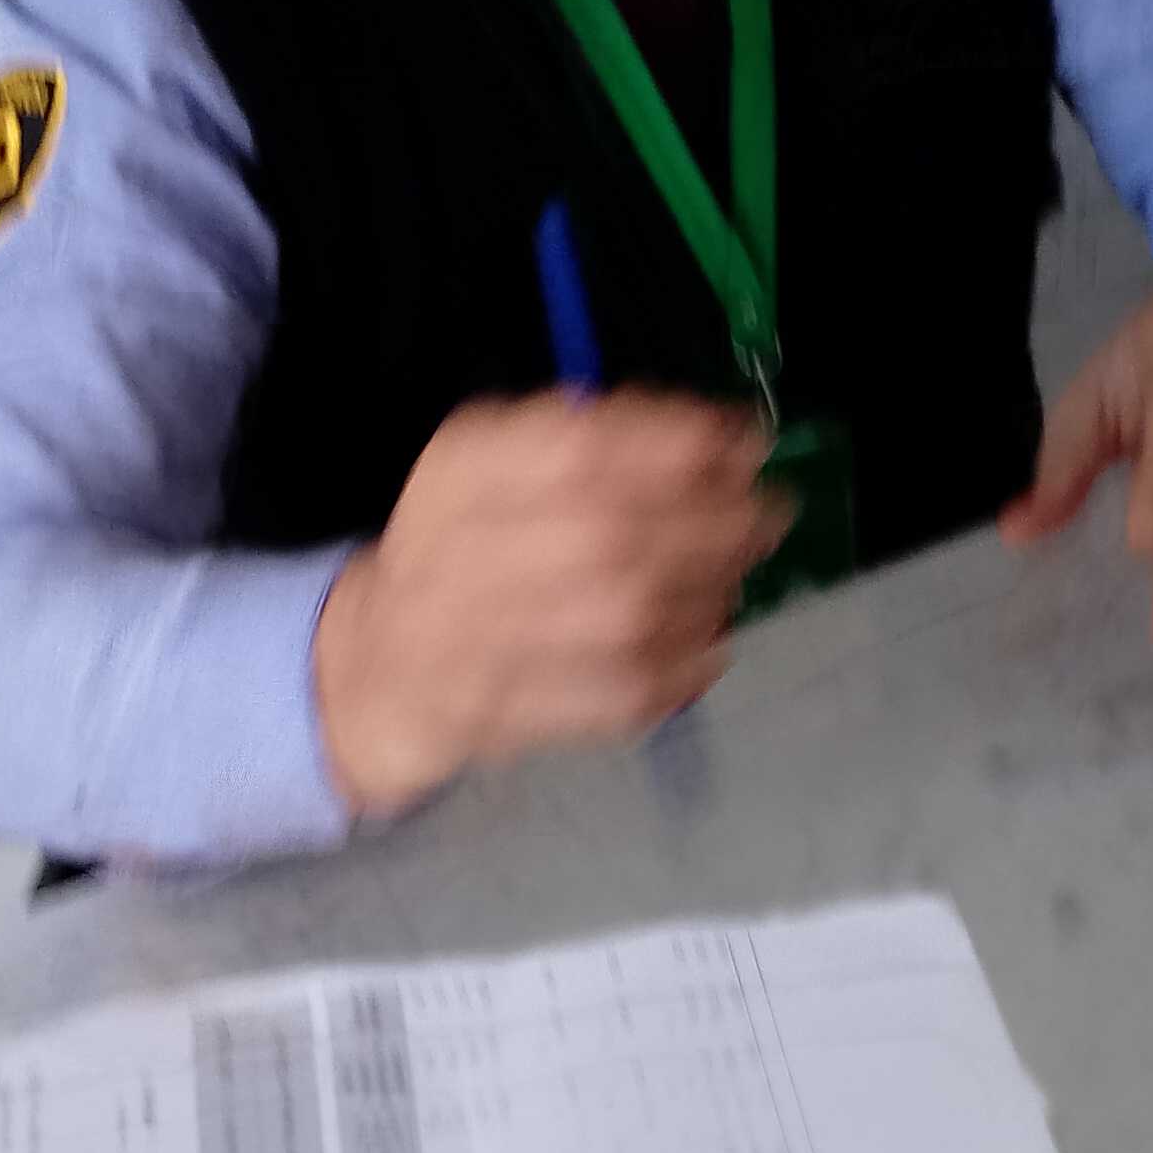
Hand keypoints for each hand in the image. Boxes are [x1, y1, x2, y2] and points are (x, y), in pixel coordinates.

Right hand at [314, 392, 789, 815]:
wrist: (380, 662)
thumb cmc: (461, 546)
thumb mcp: (496, 461)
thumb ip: (590, 435)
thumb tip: (715, 436)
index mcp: (461, 475)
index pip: (577, 449)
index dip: (679, 444)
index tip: (748, 441)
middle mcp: (459, 555)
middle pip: (609, 537)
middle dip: (715, 522)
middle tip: (771, 514)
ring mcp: (479, 646)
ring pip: (621, 620)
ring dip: (708, 591)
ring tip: (740, 572)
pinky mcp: (508, 718)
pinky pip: (616, 696)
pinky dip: (683, 668)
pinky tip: (710, 641)